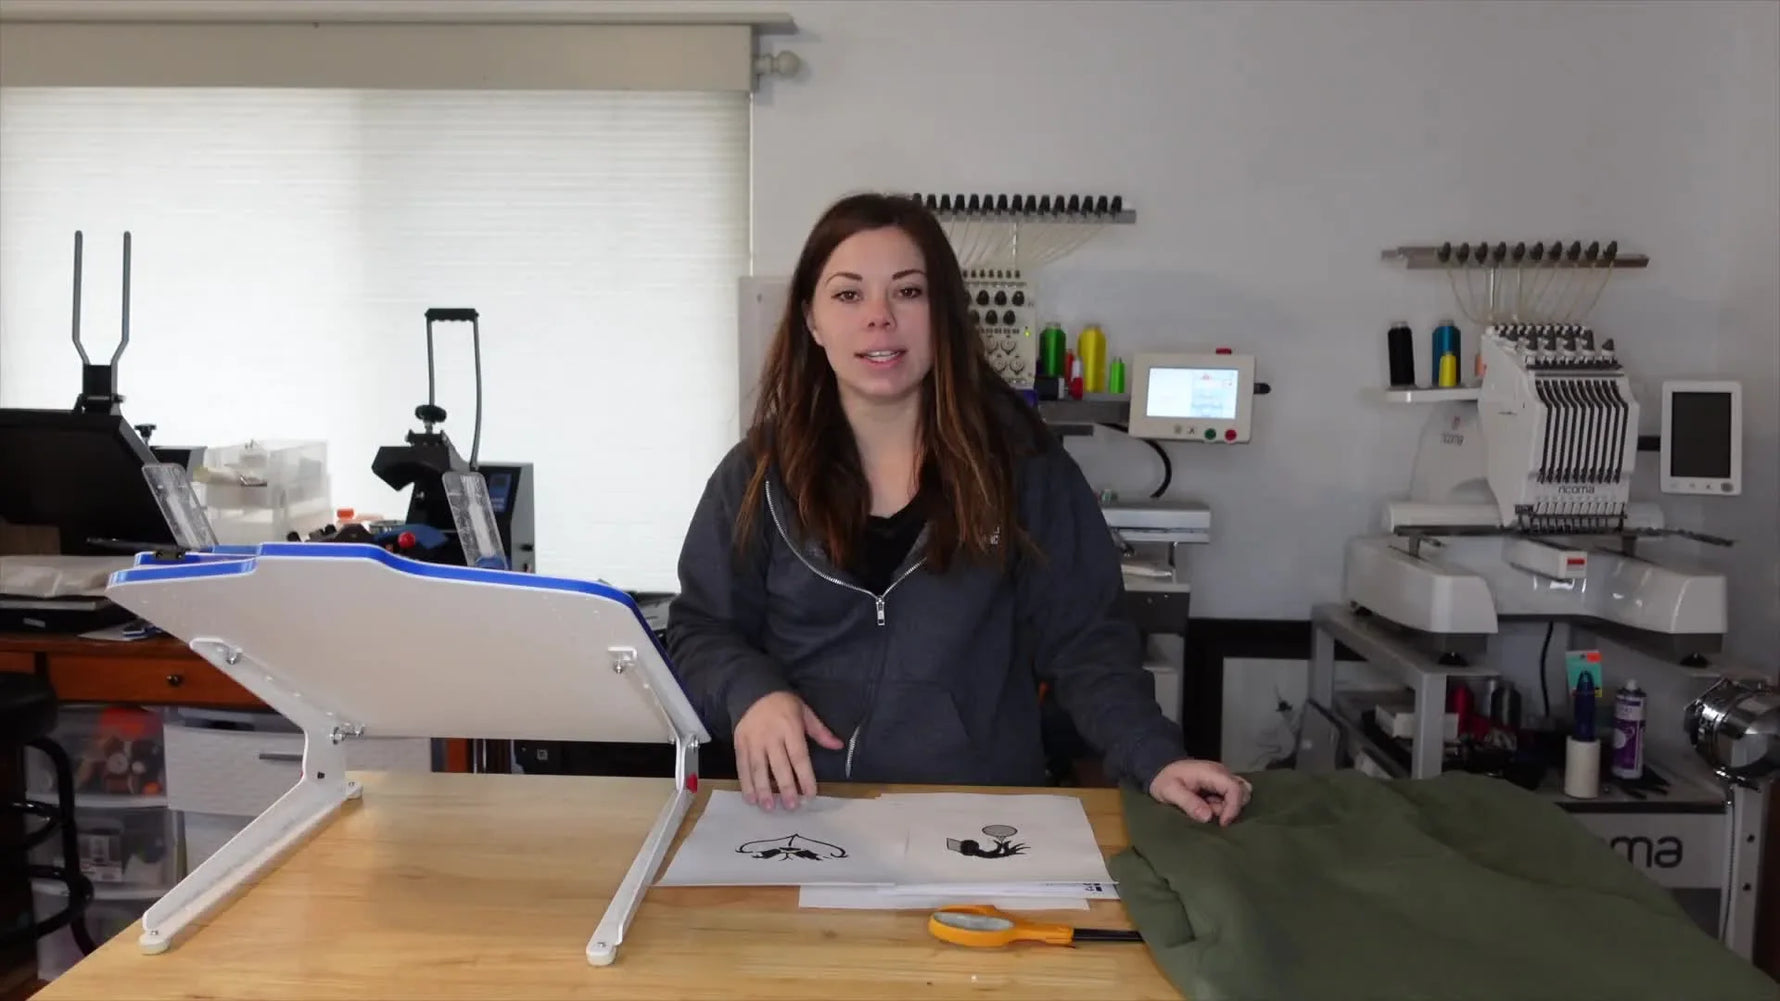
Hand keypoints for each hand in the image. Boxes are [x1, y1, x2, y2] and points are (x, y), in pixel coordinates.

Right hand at [733, 691, 843, 810]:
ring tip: (768, 807)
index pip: (799, 756)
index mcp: (790, 728)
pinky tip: (750, 798)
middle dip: (785, 787)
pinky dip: (745, 783)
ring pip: (758, 768)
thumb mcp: (805, 712)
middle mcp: (771, 736)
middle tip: (791, 806)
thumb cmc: (784, 704)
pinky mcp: (739, 744)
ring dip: (763, 789)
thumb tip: (838, 746)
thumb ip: (820, 731)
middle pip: (779, 765)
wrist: (753, 691)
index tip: (810, 794)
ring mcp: (753, 740)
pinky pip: (742, 766)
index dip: (805, 777)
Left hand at [1148, 758, 1251, 825]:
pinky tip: (1210, 805)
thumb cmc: (1164, 780)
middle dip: (1230, 807)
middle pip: (1242, 791)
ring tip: (1208, 807)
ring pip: (1240, 794)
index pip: (1235, 789)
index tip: (1222, 823)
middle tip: (1210, 812)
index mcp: (1211, 772)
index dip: (1233, 808)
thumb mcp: (1169, 791)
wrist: (1160, 770)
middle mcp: (1221, 772)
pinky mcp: (1221, 783)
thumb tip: (1208, 817)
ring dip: (1228, 806)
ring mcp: (1222, 777)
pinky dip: (1226, 804)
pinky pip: (1233, 795)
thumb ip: (1188, 802)